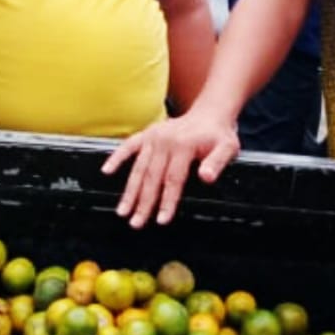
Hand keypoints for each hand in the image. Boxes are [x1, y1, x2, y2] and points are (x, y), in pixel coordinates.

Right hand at [101, 109, 238, 227]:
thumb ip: (216, 163)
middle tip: (135, 223)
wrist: (210, 112)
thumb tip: (206, 177)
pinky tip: (106, 171)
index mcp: (183, 146)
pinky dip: (117, 157)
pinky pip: (128, 146)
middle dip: (143, 203)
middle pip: (152, 177)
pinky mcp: (147, 134)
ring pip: (139, 168)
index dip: (167, 201)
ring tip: (122, 210)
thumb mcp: (227, 148)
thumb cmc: (219, 135)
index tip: (161, 220)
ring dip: (129, 190)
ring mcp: (153, 137)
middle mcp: (165, 141)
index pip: (173, 179)